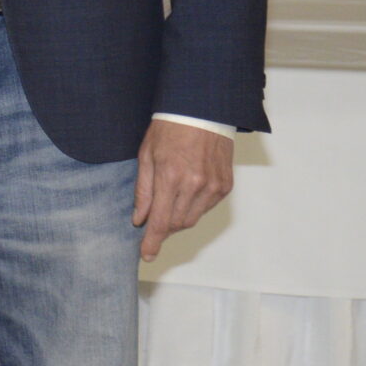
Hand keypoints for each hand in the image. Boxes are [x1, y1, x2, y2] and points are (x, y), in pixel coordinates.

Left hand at [132, 119, 234, 261]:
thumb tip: (139, 219)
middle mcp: (195, 185)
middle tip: (152, 221)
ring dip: (177, 218)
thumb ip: (143, 190)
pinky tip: (186, 191)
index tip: (146, 254)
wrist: (201, 111)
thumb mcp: (146, 155)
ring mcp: (213, 187)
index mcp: (171, 177)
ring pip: (192, 218)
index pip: (161, 221)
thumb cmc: (169, 129)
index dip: (152, 241)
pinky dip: (193, 207)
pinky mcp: (225, 186)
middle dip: (163, 227)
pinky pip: (206, 207)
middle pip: (177, 224)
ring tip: (169, 199)